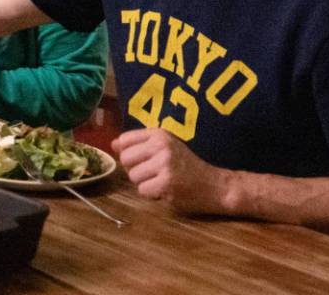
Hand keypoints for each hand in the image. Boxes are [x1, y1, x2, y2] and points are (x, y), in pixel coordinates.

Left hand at [113, 128, 232, 214]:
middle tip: (153, 174)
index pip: (124, 140)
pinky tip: (167, 190)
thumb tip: (113, 143)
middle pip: (125, 159)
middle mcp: (161, 146)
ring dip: (144, 184)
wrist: (215, 185)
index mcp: (159, 134)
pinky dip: (152, 195)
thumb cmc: (187, 167)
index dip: (129, 154)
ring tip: (162, 182)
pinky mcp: (167, 182)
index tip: (143, 160)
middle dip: (135, 170)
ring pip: (133, 177)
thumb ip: (139, 145)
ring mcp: (164, 164)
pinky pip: (143, 190)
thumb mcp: (165, 149)